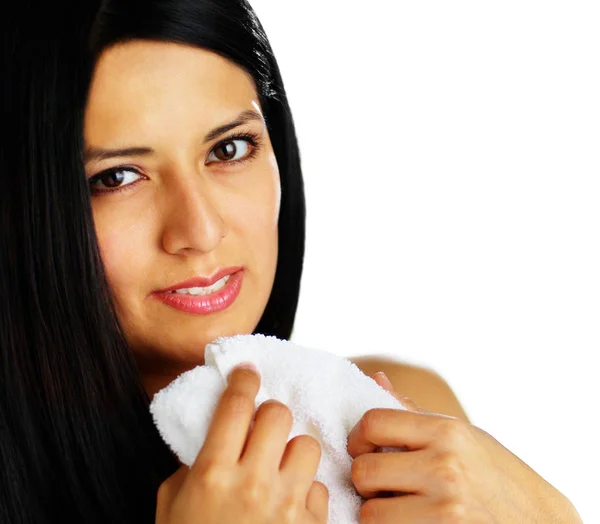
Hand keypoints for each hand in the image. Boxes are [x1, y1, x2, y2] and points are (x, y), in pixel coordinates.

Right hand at [156, 364, 328, 523]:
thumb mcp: (172, 507)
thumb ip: (192, 468)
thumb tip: (217, 437)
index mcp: (212, 474)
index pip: (235, 406)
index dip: (243, 381)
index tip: (247, 372)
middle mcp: (252, 483)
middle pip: (278, 415)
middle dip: (271, 415)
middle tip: (263, 428)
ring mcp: (286, 507)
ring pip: (307, 445)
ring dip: (294, 451)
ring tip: (282, 468)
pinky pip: (321, 488)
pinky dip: (308, 492)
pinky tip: (292, 505)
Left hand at [346, 372, 581, 522]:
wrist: (541, 522)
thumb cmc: (494, 474)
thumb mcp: (461, 434)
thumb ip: (413, 412)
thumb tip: (376, 379)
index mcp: (447, 432)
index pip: (373, 423)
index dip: (357, 437)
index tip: (363, 448)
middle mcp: (445, 467)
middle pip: (364, 470)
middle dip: (365, 479)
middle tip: (379, 483)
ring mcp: (445, 509)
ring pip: (370, 513)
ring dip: (375, 512)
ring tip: (395, 506)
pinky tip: (409, 520)